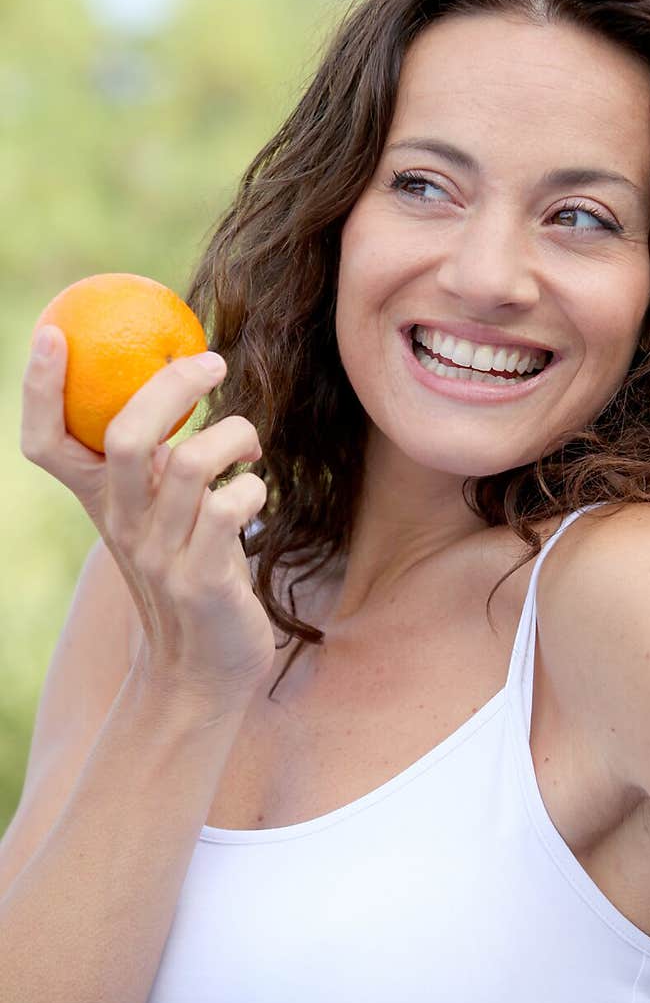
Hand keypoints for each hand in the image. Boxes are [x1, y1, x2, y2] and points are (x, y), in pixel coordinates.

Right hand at [21, 326, 276, 709]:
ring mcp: (161, 554)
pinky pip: (231, 507)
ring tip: (248, 446)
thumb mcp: (156, 516)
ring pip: (192, 464)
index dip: (39, 389)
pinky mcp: (204, 580)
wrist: (202, 671)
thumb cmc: (188, 574)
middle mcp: (122, 526)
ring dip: (234, 435)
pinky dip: (254, 486)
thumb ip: (154, 464)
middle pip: (128, 436)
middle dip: (172, 386)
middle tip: (212, 363)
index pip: (47, 444)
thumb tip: (174, 381)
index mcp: (101, 504)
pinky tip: (257, 491)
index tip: (52, 332)